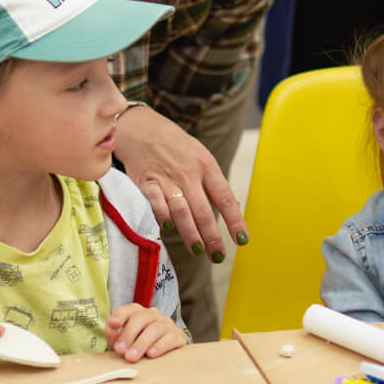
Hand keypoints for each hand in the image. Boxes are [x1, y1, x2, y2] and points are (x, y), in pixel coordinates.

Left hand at [105, 304, 185, 361]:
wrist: (160, 360)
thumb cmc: (136, 348)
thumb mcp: (122, 343)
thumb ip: (115, 335)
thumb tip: (111, 328)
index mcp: (137, 313)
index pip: (128, 310)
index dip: (120, 315)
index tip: (112, 324)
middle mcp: (153, 315)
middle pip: (141, 318)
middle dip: (129, 334)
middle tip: (120, 350)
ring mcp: (167, 324)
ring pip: (155, 328)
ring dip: (142, 343)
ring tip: (132, 357)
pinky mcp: (178, 336)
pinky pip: (170, 338)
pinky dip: (160, 346)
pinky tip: (151, 354)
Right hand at [114, 104, 245, 261]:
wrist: (141, 127)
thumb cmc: (174, 145)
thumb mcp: (200, 156)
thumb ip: (211, 182)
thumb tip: (229, 209)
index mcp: (206, 166)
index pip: (225, 198)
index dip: (234, 221)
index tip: (242, 240)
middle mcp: (188, 173)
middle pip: (203, 211)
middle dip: (212, 237)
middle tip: (218, 256)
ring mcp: (167, 178)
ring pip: (182, 212)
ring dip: (190, 234)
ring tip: (198, 250)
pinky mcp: (146, 182)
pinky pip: (156, 204)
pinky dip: (162, 218)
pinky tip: (168, 230)